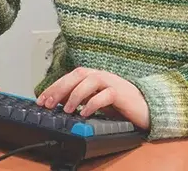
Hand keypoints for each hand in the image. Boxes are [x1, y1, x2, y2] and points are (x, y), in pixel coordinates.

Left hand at [35, 68, 149, 129]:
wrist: (146, 107)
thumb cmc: (120, 104)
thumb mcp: (96, 100)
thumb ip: (81, 98)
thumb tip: (58, 104)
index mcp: (93, 76)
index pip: (69, 77)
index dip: (54, 86)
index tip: (41, 99)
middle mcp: (101, 75)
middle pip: (77, 75)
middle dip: (60, 88)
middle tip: (48, 103)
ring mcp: (112, 82)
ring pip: (90, 81)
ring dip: (75, 95)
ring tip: (67, 109)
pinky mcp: (121, 93)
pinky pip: (106, 95)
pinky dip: (94, 103)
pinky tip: (86, 112)